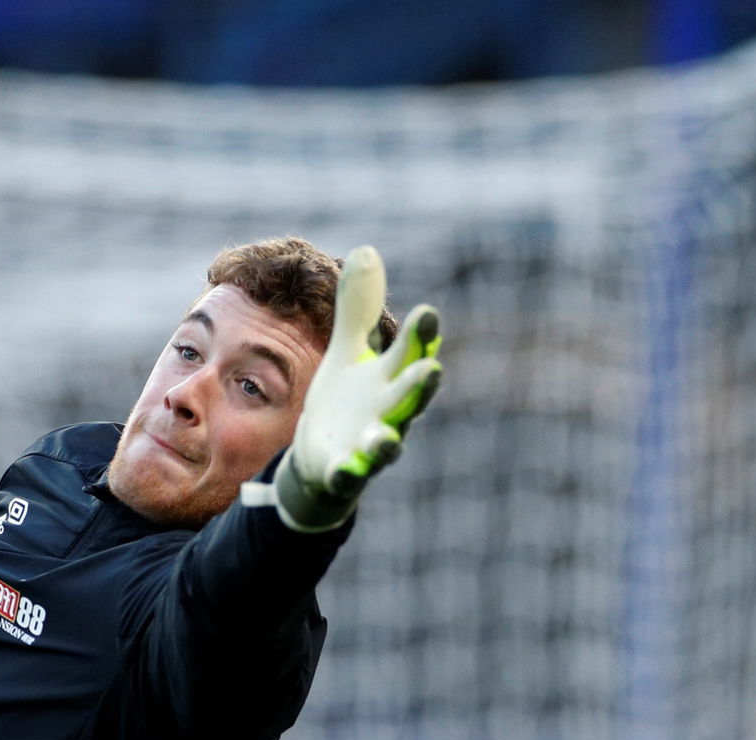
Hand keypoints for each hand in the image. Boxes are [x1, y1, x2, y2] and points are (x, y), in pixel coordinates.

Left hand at [272, 245, 442, 531]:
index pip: (410, 352)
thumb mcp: (348, 351)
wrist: (323, 456)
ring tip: (388, 438)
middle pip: (409, 396)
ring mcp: (369, 444)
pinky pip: (348, 475)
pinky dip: (346, 473)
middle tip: (432, 369)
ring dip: (388, 441)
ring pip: (386, 443)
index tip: (428, 313)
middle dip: (421, 384)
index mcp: (390, 379)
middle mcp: (388, 411)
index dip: (421, 335)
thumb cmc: (346, 401)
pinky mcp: (345, 471)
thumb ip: (358, 308)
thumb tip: (365, 249)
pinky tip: (341, 469)